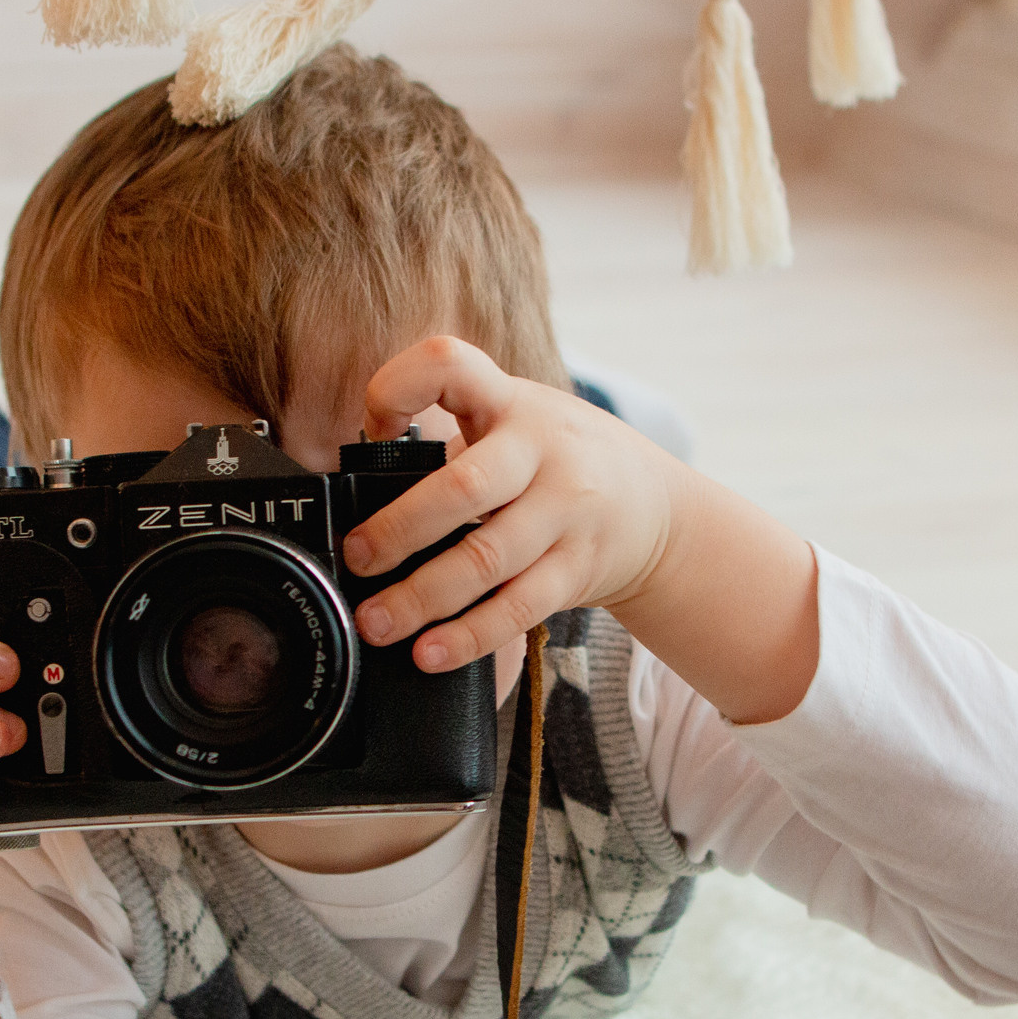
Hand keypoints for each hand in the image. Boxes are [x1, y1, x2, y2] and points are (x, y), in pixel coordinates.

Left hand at [340, 337, 684, 671]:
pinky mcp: (579, 567)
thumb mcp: (517, 426)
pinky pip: (518, 607)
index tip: (373, 430)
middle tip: (357, 559)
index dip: (398, 388)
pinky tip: (431, 653)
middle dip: (399, 529)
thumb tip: (358, 494)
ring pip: (486, 559)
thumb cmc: (561, 465)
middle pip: (463, 486)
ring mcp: (567, 510)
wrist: (660, 512)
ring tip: (377, 623)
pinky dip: (470, 636)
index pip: (450, 365)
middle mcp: (543, 449)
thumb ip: (452, 445)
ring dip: (422, 598)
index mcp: (511, 403)